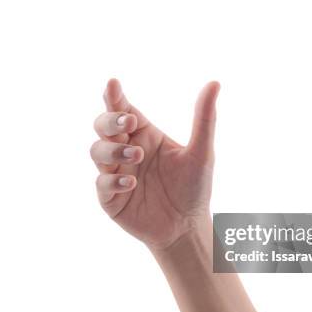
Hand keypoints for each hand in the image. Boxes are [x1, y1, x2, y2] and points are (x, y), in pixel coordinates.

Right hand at [90, 79, 219, 249]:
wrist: (187, 228)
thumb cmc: (194, 188)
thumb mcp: (202, 153)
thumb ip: (204, 119)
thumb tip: (215, 83)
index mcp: (144, 134)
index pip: (123, 109)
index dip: (114, 96)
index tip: (113, 85)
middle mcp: (126, 149)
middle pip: (102, 125)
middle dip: (110, 121)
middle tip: (129, 123)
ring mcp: (115, 172)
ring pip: (97, 150)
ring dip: (113, 149)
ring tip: (137, 155)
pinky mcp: (110, 197)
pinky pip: (102, 183)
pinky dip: (113, 180)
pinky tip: (132, 182)